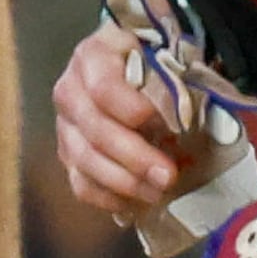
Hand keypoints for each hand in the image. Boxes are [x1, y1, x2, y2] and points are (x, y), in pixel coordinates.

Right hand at [53, 18, 195, 223]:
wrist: (130, 68)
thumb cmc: (154, 63)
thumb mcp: (164, 55)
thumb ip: (175, 78)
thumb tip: (191, 114)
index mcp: (93, 56)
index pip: (104, 88)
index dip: (134, 110)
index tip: (169, 125)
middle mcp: (70, 89)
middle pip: (95, 129)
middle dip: (134, 157)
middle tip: (168, 175)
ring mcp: (65, 124)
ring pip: (84, 159)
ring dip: (124, 181)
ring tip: (158, 192)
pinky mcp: (67, 153)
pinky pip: (79, 183)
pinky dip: (107, 197)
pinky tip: (135, 202)